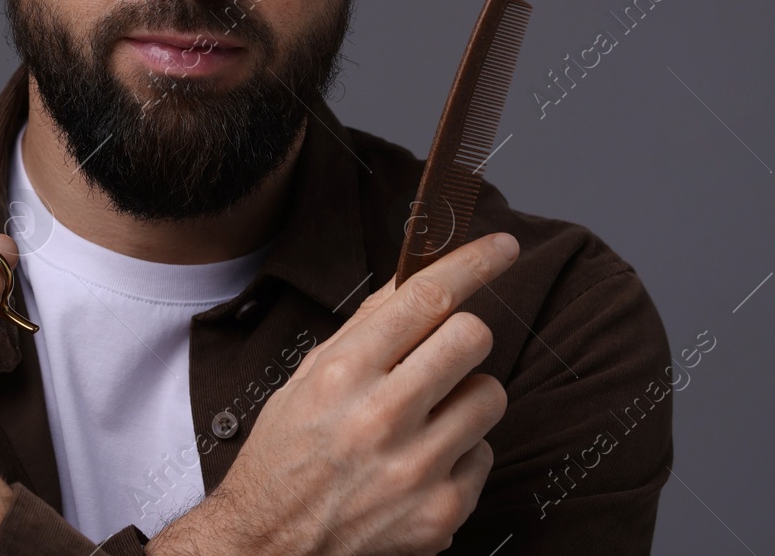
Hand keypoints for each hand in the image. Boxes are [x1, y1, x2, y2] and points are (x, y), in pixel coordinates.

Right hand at [152, 233, 518, 555]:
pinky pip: (486, 453)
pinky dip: (460, 453)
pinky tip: (421, 464)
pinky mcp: (442, 512)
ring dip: (465, 397)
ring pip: (491, 394)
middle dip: (463, 338)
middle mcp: (382, 417)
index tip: (503, 247)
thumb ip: (368, 327)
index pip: (427, 298)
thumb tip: (419, 278)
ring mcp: (417, 469)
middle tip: (441, 355)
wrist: (271, 543)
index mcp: (344, 373)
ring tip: (427, 418)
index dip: (474, 263)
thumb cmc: (287, 452)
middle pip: (473, 337)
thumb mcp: (309, 376)